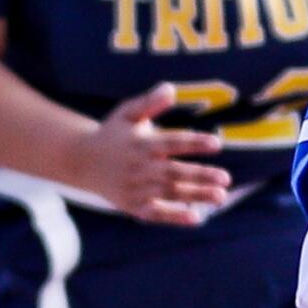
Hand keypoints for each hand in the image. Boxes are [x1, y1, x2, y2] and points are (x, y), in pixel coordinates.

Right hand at [68, 83, 231, 225]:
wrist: (82, 161)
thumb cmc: (112, 133)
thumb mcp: (127, 113)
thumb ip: (149, 102)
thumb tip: (170, 89)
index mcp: (141, 143)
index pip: (171, 142)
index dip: (194, 143)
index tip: (216, 143)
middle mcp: (139, 168)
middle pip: (173, 173)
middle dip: (200, 176)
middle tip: (226, 178)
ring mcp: (136, 189)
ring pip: (169, 193)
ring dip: (196, 196)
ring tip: (221, 196)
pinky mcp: (133, 205)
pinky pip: (156, 213)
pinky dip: (174, 217)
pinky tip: (196, 218)